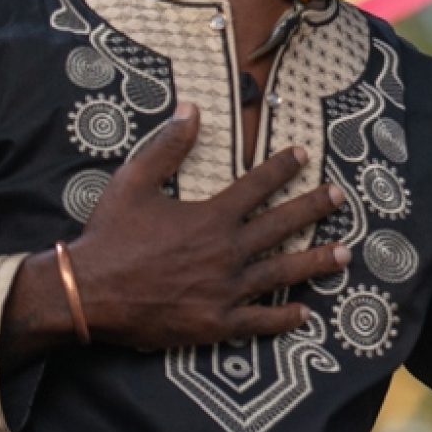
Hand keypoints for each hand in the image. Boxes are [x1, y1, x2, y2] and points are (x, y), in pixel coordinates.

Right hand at [65, 104, 347, 347]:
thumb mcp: (133, 181)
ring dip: (316, 263)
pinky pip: (259, 321)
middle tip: (339, 198)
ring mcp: (225, 290)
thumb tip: (192, 108)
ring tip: (345, 254)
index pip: (258, 186)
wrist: (86, 292)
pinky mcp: (216, 323)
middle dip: (314, 209)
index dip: (282, 168)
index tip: (303, 156)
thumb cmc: (110, 236)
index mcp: (211, 217)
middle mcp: (227, 252)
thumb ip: (166, 146)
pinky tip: (305, 313)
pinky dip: (283, 318)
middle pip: (282, 227)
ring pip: (282, 274)